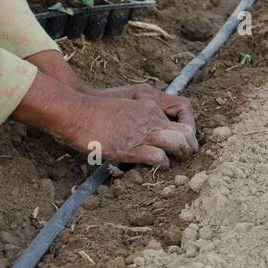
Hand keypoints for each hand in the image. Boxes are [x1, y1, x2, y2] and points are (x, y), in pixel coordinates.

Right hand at [65, 92, 197, 166]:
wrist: (77, 112)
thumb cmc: (97, 109)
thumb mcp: (125, 103)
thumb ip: (140, 111)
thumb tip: (149, 124)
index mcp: (149, 104)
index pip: (183, 113)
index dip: (188, 130)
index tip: (185, 140)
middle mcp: (149, 117)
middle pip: (185, 132)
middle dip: (190, 146)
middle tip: (187, 155)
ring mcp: (141, 132)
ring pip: (177, 143)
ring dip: (180, 154)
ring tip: (177, 161)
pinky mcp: (130, 148)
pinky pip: (158, 157)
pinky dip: (163, 163)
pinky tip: (158, 165)